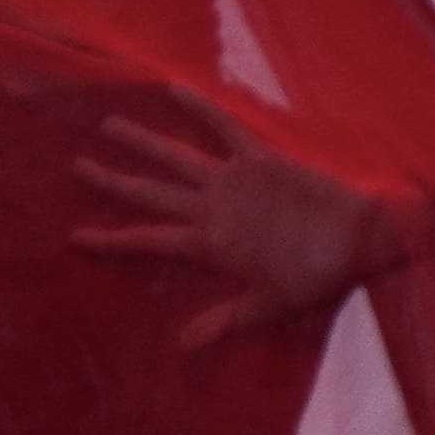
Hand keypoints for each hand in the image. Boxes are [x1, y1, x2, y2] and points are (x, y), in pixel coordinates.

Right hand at [73, 89, 396, 349]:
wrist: (359, 238)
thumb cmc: (316, 278)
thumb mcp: (268, 306)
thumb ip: (222, 321)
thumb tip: (180, 346)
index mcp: (210, 244)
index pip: (148, 241)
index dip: (111, 239)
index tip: (75, 235)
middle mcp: (213, 206)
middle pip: (151, 192)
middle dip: (113, 180)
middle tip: (78, 165)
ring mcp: (235, 178)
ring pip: (177, 156)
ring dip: (142, 141)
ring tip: (110, 124)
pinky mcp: (261, 157)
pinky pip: (226, 126)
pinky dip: (201, 106)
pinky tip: (175, 88)